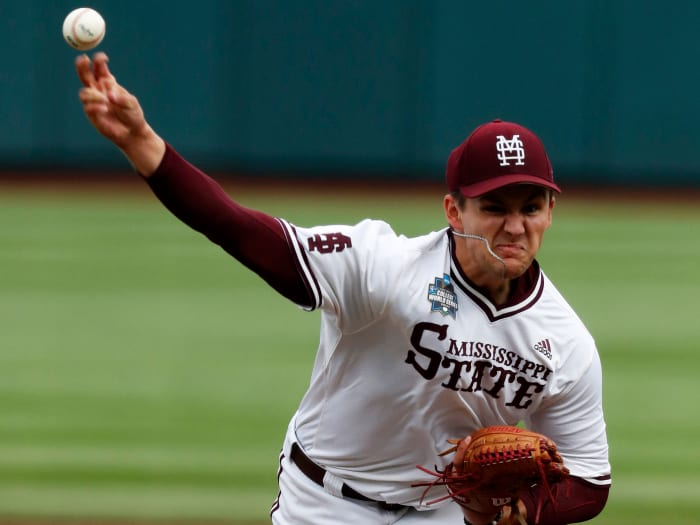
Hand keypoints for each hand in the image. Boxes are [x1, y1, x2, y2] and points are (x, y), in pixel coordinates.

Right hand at [75, 52, 164, 174]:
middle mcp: (99, 90)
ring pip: (83, 92)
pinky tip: (105, 109)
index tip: (103, 58)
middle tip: (83, 59)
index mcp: (108, 83)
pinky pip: (88, 107)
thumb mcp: (132, 104)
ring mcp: (94, 102)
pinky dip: (96, 106)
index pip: (99, 68)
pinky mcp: (92, 114)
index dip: (98, 61)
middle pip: (85, 75)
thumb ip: (122, 98)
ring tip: (105, 101)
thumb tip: (109, 95)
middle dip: (81, 65)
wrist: (132, 133)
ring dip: (93, 95)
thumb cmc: (133, 115)